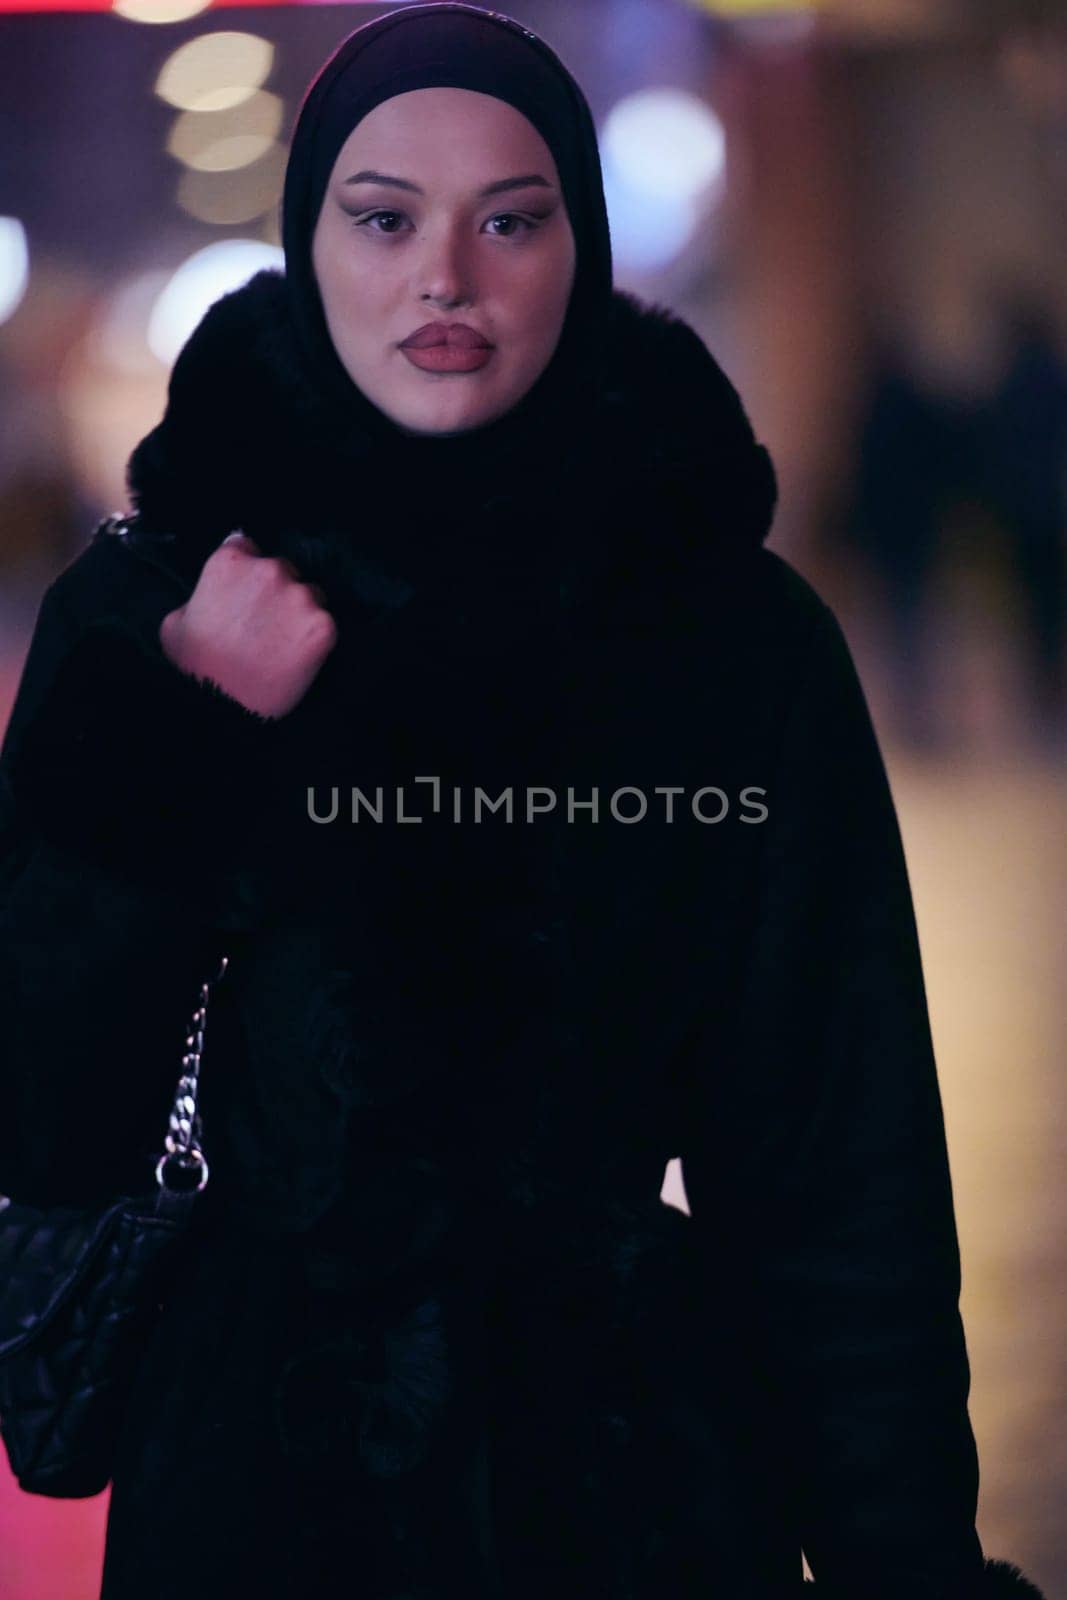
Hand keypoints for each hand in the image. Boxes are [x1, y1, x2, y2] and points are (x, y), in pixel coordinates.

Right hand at [158, 531, 337, 718]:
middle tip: (263, 624)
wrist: (224, 709)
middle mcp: (269, 570)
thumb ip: (196, 596)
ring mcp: (300, 596)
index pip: (247, 547)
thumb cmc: (194, 667)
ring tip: (280, 644)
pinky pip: (325, 624)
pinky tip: (296, 658)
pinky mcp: (324, 626)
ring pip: (310, 595)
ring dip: (299, 613)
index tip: (245, 592)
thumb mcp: (174, 623)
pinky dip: (315, 638)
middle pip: (282, 569)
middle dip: (275, 592)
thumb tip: (208, 595)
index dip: (246, 573)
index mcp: (230, 560)